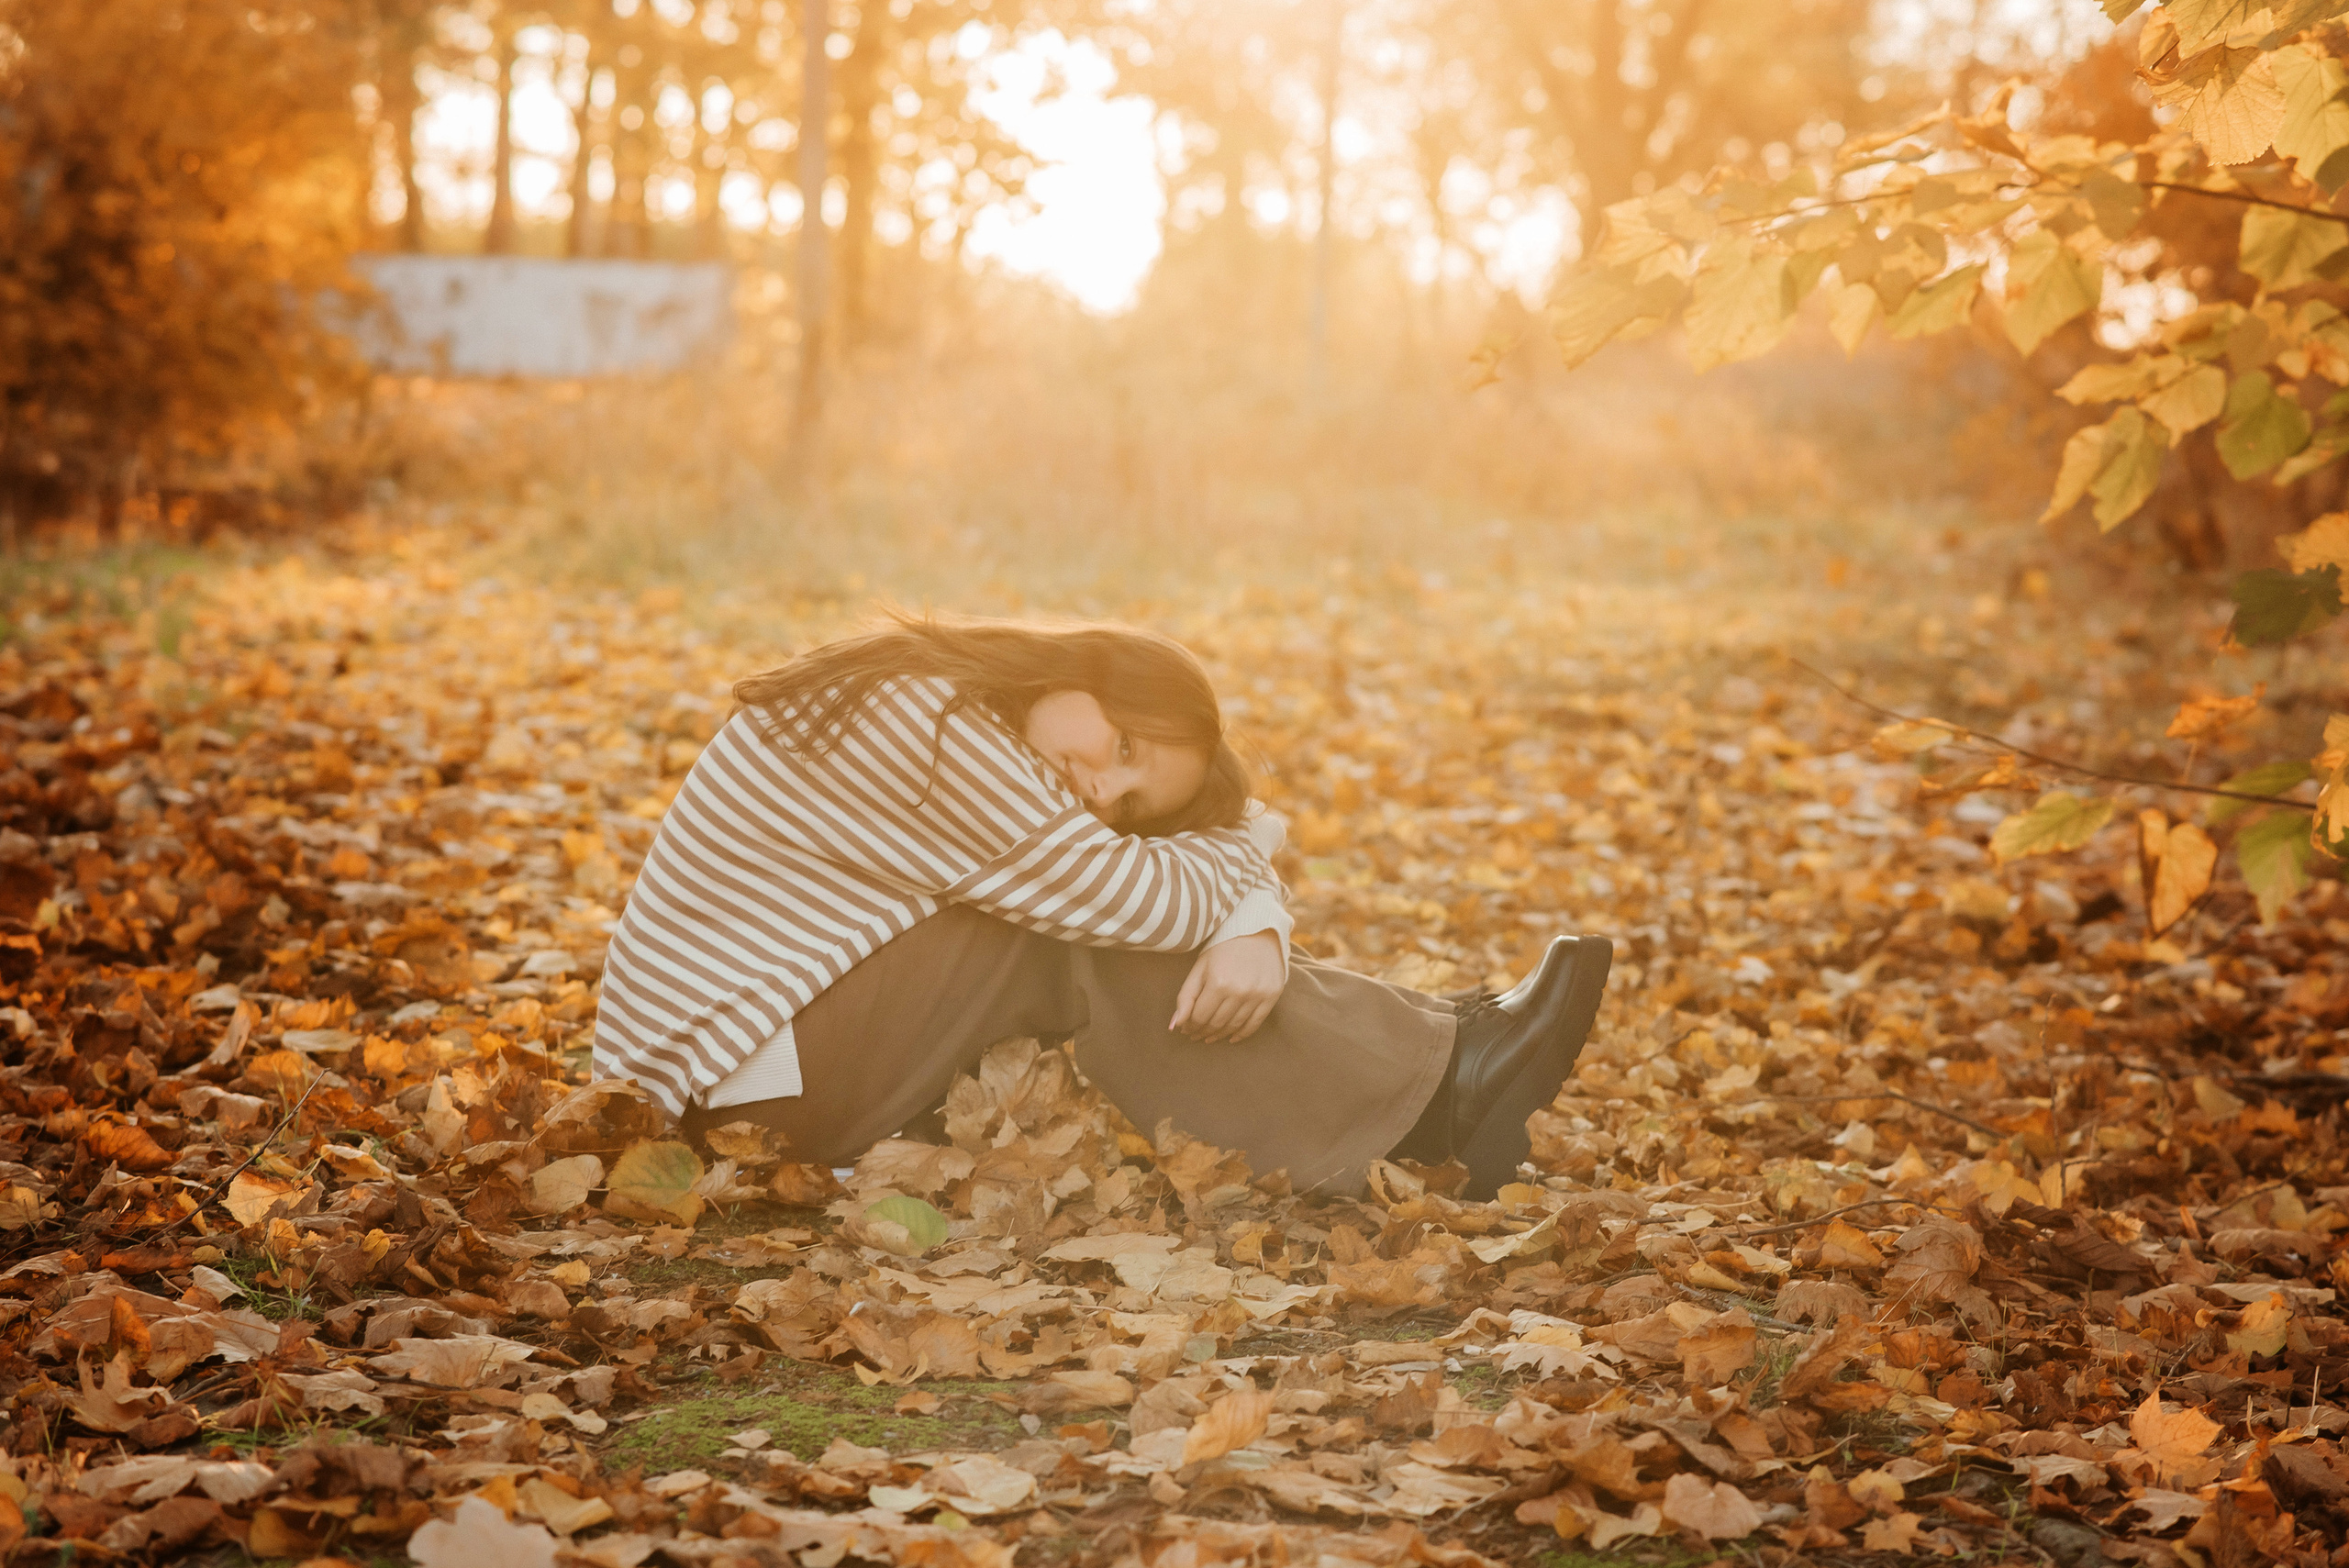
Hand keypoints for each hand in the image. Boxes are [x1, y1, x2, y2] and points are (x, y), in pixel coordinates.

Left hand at [1170, 930, 1285, 1043]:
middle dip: (1202, 1032)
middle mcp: (1239, 991)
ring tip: (1210, 1037)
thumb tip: (1174, 1026)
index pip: (1200, 1016)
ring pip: (1234, 1026)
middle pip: (1216, 1023)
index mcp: (1218, 981)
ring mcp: (1257, 994)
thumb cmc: (1223, 949)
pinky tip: (1231, 1037)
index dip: (1190, 1026)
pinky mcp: (1272, 996)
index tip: (1186, 1029)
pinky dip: (1242, 1034)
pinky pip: (1255, 1024)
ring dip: (1220, 1035)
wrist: (1258, 932)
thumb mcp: (1200, 967)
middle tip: (1196, 1035)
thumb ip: (1186, 996)